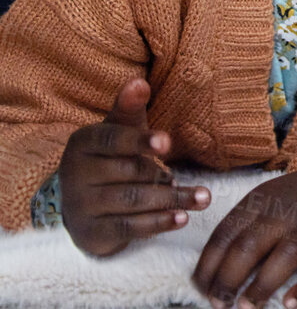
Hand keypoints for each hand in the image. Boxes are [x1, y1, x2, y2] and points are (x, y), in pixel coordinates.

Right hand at [58, 78, 210, 256]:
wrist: (81, 204)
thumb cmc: (108, 156)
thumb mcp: (117, 130)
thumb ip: (129, 109)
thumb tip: (138, 81)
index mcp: (82, 143)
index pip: (112, 139)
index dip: (140, 140)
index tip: (168, 142)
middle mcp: (75, 175)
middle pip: (129, 172)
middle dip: (163, 174)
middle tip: (188, 178)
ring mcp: (80, 206)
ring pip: (132, 201)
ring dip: (171, 199)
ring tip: (203, 198)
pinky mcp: (90, 233)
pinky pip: (127, 228)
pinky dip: (157, 223)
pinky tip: (182, 219)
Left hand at [193, 157, 296, 308]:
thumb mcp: (266, 201)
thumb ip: (242, 231)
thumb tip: (212, 275)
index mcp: (260, 201)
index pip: (224, 236)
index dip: (207, 267)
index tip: (201, 289)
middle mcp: (285, 213)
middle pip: (249, 247)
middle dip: (228, 281)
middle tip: (219, 304)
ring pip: (284, 256)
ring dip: (261, 286)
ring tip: (247, 308)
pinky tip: (290, 303)